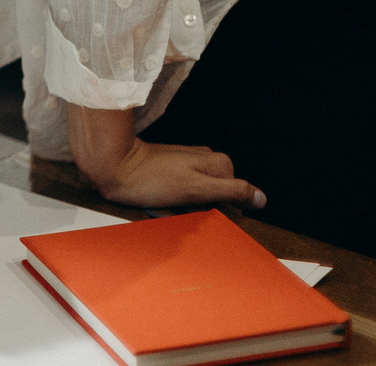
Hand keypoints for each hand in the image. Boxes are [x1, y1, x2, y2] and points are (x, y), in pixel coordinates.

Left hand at [67, 104, 263, 208]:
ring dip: (184, 210)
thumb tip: (262, 199)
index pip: (235, 202)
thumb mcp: (196, 189)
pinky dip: (172, 204)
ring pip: (199, 201)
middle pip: (217, 201)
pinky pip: (182, 197)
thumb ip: (231, 192)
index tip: (196, 213)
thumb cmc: (151, 179)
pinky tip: (158, 202)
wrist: (113, 166)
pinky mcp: (174, 172)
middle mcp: (208, 161)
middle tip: (176, 208)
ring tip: (164, 204)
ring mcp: (190, 166)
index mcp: (220, 164)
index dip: (217, 214)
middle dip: (198, 212)